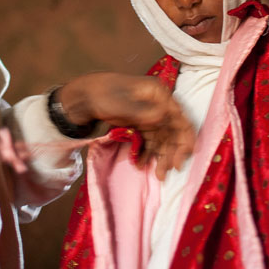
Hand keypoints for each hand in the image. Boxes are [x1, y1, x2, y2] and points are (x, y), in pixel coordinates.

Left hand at [59, 72, 195, 179]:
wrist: (83, 96)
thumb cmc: (102, 94)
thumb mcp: (122, 104)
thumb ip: (144, 112)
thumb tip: (164, 119)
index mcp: (158, 93)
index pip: (179, 117)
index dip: (184, 138)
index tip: (182, 158)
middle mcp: (158, 103)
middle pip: (173, 129)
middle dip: (173, 151)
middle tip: (169, 170)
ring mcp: (150, 113)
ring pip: (162, 138)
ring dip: (161, 156)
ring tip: (159, 175)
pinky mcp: (141, 122)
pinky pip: (150, 140)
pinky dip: (147, 152)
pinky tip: (141, 164)